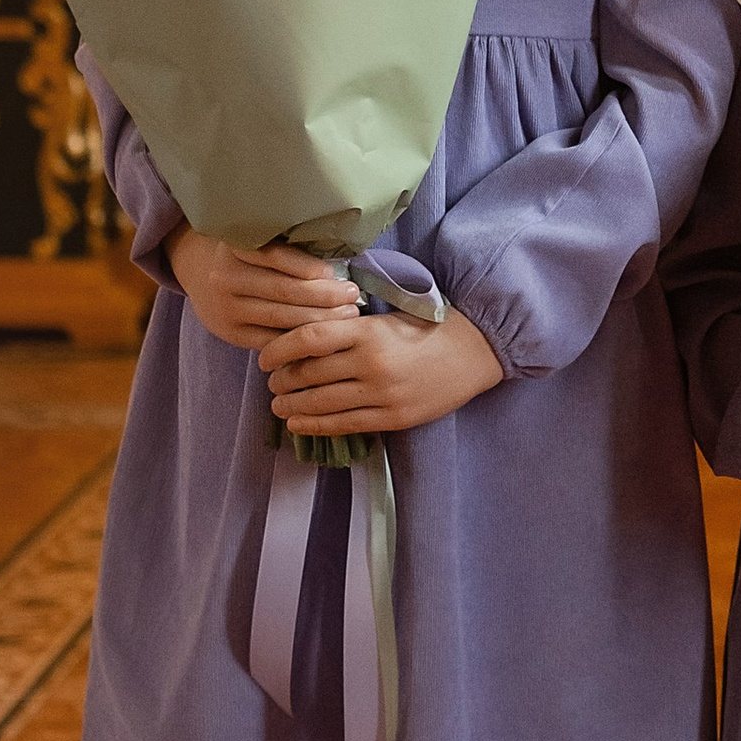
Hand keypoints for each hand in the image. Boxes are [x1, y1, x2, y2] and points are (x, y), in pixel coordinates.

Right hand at [171, 232, 360, 352]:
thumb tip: (339, 259)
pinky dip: (300, 339)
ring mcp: (226, 309)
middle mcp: (225, 278)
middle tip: (353, 295)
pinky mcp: (232, 334)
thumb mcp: (256, 239)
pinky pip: (272, 340)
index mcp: (234, 248)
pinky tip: (325, 335)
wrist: (203, 276)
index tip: (335, 271)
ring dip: (320, 318)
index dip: (307, 266)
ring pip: (280, 318)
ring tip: (348, 314)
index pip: (274, 256)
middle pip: (283, 290)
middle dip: (324, 295)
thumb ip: (286, 246)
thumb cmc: (247, 255)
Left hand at [264, 299, 504, 440]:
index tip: (264, 357)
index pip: (310, 339)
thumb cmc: (431, 326)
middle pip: (310, 374)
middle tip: (271, 383)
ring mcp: (382, 394)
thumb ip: (352, 326)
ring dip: (293, 406)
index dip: (278, 349)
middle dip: (282, 381)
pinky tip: (298, 423)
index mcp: (369, 331)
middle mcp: (371, 363)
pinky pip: (344, 425)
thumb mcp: (390, 314)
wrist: (476, 351)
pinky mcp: (392, 417)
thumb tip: (306, 336)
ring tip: (279, 405)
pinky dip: (315, 426)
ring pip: (322, 403)